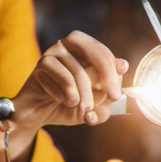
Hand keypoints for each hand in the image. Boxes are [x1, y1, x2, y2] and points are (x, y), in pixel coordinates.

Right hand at [11, 31, 128, 134]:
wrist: (38, 115)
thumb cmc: (68, 105)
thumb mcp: (95, 104)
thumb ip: (110, 90)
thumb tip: (123, 66)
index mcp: (82, 49)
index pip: (102, 52)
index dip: (113, 71)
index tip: (116, 94)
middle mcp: (67, 45)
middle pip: (92, 51)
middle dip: (106, 75)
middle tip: (112, 97)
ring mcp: (53, 53)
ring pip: (78, 71)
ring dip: (85, 95)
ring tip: (83, 107)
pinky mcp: (41, 64)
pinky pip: (63, 79)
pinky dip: (68, 95)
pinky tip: (64, 101)